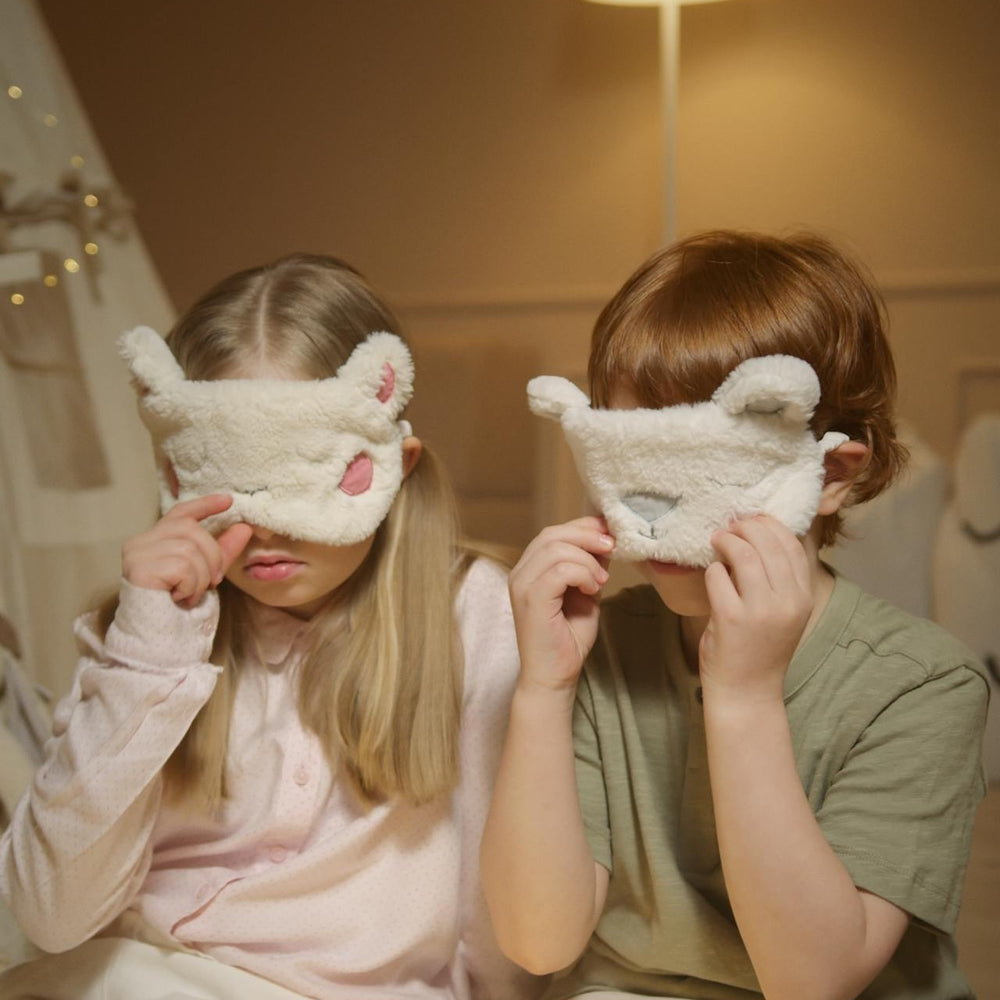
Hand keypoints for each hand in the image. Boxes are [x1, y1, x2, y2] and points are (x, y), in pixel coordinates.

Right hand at [121, 495, 252, 608]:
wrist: (154, 637)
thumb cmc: (176, 605)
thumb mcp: (204, 574)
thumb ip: (222, 551)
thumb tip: (244, 528)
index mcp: (154, 540)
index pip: (180, 513)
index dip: (205, 505)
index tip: (228, 501)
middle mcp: (140, 542)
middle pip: (191, 529)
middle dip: (211, 557)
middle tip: (211, 582)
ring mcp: (137, 554)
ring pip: (189, 549)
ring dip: (201, 577)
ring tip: (190, 594)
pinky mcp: (139, 569)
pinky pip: (182, 568)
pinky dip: (191, 586)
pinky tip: (180, 598)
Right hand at [507, 516, 613, 691]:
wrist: (554, 676)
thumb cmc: (568, 639)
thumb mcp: (585, 592)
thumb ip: (590, 566)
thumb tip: (606, 540)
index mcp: (530, 568)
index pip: (553, 532)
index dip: (583, 527)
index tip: (610, 533)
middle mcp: (520, 572)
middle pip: (552, 534)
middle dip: (588, 536)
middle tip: (613, 547)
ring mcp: (522, 584)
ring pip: (556, 549)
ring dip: (587, 560)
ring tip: (601, 581)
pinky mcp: (530, 599)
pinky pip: (560, 570)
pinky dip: (583, 574)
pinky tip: (592, 590)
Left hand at [699, 515, 812, 703]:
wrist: (746, 692)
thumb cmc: (760, 649)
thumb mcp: (783, 613)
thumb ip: (777, 580)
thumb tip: (756, 536)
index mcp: (803, 598)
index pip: (792, 546)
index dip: (771, 526)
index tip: (753, 520)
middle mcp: (787, 602)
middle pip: (768, 544)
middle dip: (746, 527)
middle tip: (730, 526)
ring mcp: (760, 610)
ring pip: (744, 554)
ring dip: (727, 541)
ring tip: (717, 539)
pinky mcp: (731, 618)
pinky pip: (718, 575)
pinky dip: (713, 569)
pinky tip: (713, 574)